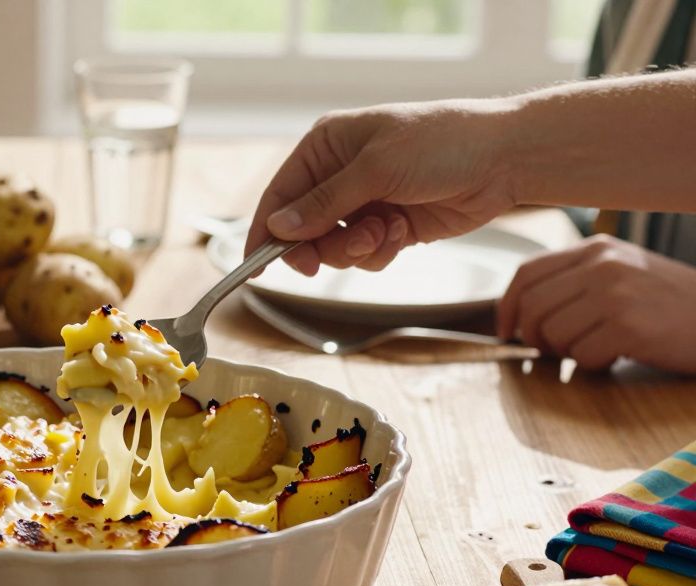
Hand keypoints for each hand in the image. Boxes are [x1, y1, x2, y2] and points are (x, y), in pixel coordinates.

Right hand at [246, 99, 517, 274]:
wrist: (504, 159)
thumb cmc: (442, 144)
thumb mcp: (376, 169)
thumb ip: (325, 202)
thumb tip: (278, 227)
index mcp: (326, 146)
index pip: (280, 195)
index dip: (266, 232)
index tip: (256, 267)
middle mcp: (339, 174)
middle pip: (302, 229)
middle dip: (320, 246)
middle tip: (324, 263)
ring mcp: (364, 202)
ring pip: (333, 247)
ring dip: (356, 249)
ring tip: (385, 232)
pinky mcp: (388, 226)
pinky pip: (364, 255)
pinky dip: (379, 252)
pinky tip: (402, 233)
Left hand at [497, 235, 695, 372]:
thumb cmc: (670, 303)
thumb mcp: (623, 273)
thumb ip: (576, 280)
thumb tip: (520, 309)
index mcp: (597, 248)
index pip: (527, 273)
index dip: (507, 306)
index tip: (506, 330)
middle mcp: (603, 265)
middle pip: (533, 307)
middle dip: (534, 337)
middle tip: (552, 351)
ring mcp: (617, 294)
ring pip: (554, 334)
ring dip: (567, 353)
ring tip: (597, 348)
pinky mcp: (630, 327)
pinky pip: (583, 356)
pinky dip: (595, 364)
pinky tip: (619, 355)